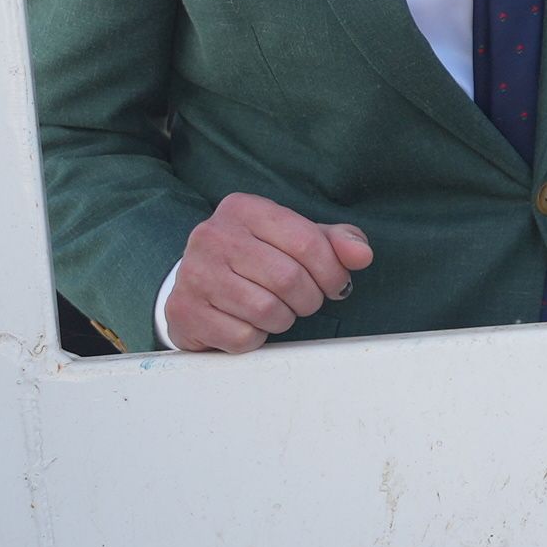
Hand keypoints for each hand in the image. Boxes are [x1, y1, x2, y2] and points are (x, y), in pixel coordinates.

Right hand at [164, 193, 374, 352]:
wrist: (196, 285)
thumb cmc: (258, 261)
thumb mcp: (298, 240)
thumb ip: (337, 242)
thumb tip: (362, 254)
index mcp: (244, 209)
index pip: (307, 243)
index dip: (333, 272)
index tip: (335, 285)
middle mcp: (212, 235)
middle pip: (289, 279)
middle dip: (310, 299)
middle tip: (304, 302)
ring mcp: (194, 273)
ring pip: (267, 310)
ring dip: (284, 320)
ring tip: (276, 310)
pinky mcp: (184, 311)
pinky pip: (243, 336)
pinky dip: (257, 337)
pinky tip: (247, 322)